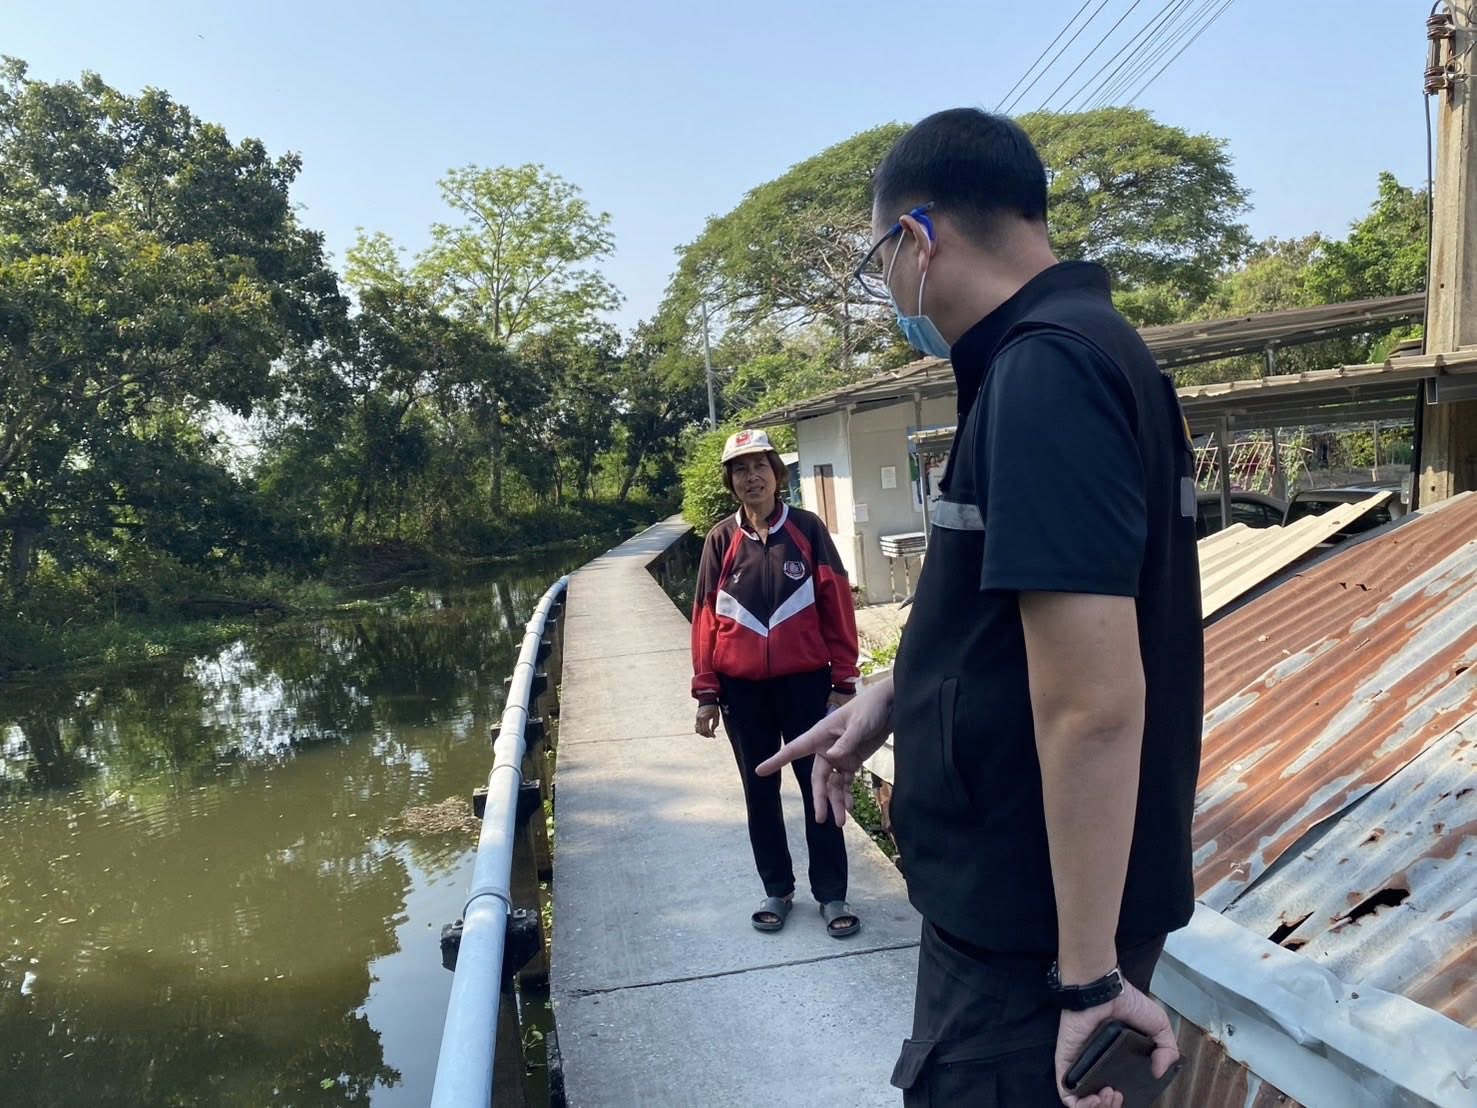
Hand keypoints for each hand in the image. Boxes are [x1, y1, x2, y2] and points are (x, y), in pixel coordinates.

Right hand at [694, 704, 720, 736]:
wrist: (707, 699)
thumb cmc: (713, 707)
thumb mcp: (716, 715)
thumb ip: (715, 724)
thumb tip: (712, 731)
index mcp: (705, 717)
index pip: (706, 730)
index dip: (710, 734)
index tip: (714, 736)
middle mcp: (699, 719)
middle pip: (702, 731)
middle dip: (707, 735)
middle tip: (712, 736)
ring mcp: (697, 718)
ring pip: (698, 730)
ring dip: (703, 734)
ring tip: (709, 734)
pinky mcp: (696, 718)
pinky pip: (696, 727)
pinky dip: (700, 730)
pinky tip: (705, 730)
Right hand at [756, 675, 892, 825]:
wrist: (890, 705)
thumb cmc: (870, 708)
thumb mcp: (859, 724)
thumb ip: (847, 741)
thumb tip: (833, 757)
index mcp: (821, 734)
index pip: (795, 749)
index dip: (777, 760)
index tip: (760, 771)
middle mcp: (826, 747)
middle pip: (818, 777)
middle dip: (820, 798)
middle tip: (821, 818)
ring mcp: (840, 755)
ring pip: (832, 783)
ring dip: (836, 801)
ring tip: (841, 822)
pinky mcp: (853, 760)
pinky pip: (846, 781)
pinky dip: (847, 794)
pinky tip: (850, 808)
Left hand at [1055, 981, 1177, 1107]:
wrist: (1104, 989)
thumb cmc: (1127, 1003)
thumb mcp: (1159, 1026)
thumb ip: (1167, 1049)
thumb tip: (1159, 1072)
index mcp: (1116, 1062)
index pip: (1116, 1091)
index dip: (1122, 1101)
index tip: (1127, 1095)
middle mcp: (1097, 1067)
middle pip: (1100, 1101)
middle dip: (1111, 1107)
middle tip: (1117, 1097)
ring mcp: (1080, 1066)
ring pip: (1082, 1102)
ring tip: (1108, 1096)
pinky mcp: (1065, 1063)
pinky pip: (1066, 1092)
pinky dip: (1079, 1104)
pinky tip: (1094, 1097)